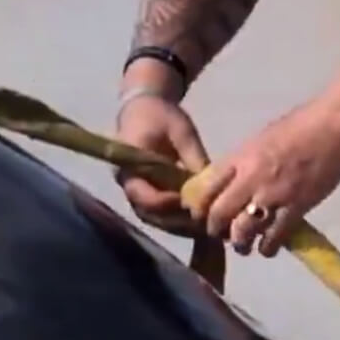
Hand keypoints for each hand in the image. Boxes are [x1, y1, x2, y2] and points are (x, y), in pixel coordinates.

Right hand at [114, 93, 211, 237]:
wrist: (143, 111)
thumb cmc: (161, 117)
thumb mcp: (182, 132)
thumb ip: (194, 159)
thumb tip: (212, 186)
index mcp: (128, 167)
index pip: (144, 196)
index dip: (167, 204)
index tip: (193, 203)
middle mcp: (128, 186)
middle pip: (149, 214)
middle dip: (177, 222)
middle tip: (206, 223)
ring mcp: (135, 193)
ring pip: (154, 220)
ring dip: (179, 227)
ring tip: (206, 228)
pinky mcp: (145, 196)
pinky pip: (158, 216)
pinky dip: (177, 222)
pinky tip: (199, 223)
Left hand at [185, 98, 339, 256]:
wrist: (334, 124)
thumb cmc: (298, 127)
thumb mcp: (258, 141)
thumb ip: (240, 164)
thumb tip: (226, 185)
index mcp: (239, 159)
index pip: (205, 190)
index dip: (198, 208)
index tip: (201, 216)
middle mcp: (250, 178)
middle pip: (219, 214)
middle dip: (215, 230)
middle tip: (220, 235)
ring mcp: (273, 195)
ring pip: (242, 231)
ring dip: (239, 243)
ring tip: (243, 246)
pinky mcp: (297, 207)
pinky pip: (274, 236)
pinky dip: (267, 247)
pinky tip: (267, 248)